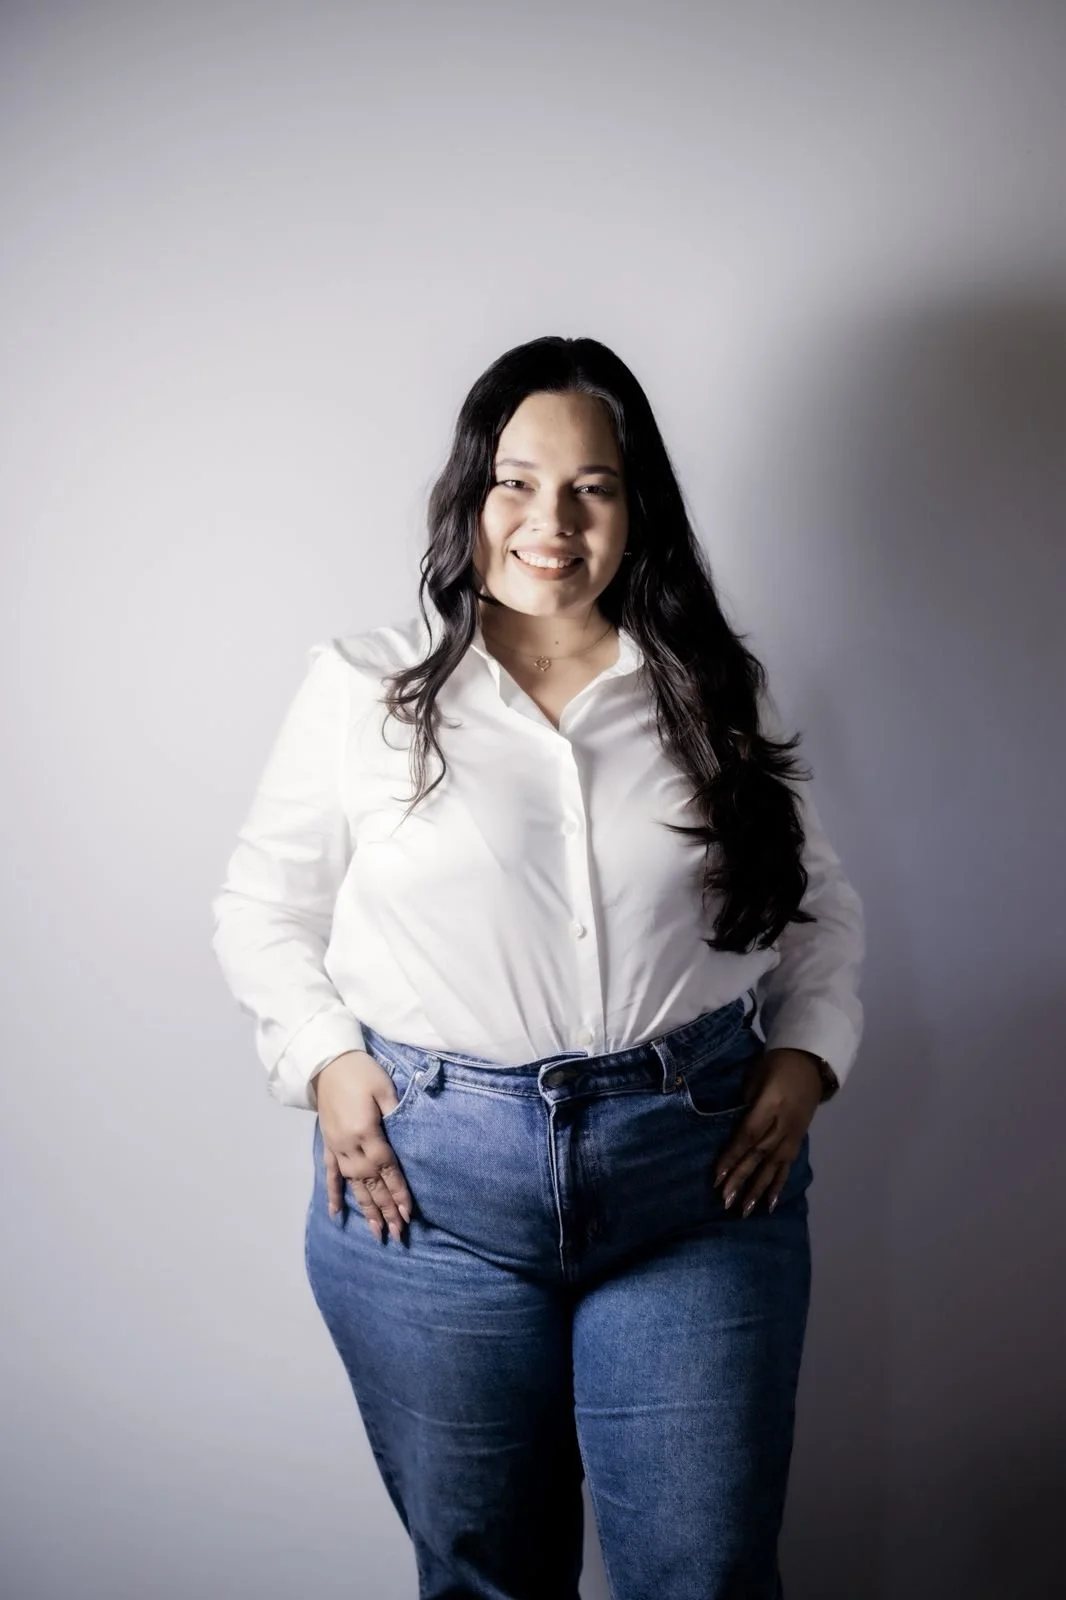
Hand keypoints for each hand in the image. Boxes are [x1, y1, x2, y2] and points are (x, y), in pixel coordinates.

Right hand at [313, 1051, 415, 1242]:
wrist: (327, 1061)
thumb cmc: (361, 1071)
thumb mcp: (384, 1087)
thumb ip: (396, 1113)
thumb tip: (408, 1139)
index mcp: (366, 1131)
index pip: (386, 1168)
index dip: (398, 1191)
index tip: (408, 1214)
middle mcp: (349, 1145)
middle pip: (371, 1183)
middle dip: (385, 1209)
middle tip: (397, 1234)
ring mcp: (337, 1146)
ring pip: (353, 1184)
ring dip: (365, 1208)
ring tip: (376, 1232)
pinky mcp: (329, 1143)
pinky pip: (331, 1173)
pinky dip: (333, 1194)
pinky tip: (336, 1214)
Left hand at [712, 1048, 822, 1217]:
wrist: (810, 1062)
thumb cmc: (775, 1065)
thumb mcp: (755, 1076)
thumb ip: (745, 1105)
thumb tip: (731, 1132)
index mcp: (771, 1105)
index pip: (748, 1135)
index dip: (733, 1156)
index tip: (717, 1176)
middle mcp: (783, 1124)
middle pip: (759, 1154)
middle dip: (741, 1178)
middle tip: (726, 1200)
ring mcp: (794, 1135)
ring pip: (774, 1165)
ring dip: (758, 1189)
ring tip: (745, 1210)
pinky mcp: (799, 1140)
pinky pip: (787, 1166)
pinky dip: (778, 1185)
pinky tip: (770, 1204)